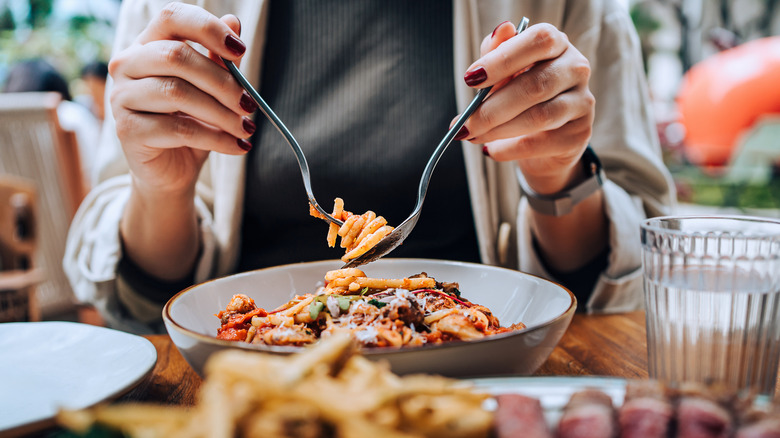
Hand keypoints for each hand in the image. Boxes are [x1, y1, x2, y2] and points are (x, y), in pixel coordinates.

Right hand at [108, 3, 255, 198]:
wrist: (171, 172)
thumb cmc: (191, 124)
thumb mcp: (211, 91)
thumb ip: (220, 60)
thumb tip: (234, 22)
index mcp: (147, 45)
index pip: (172, 17)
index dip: (207, 28)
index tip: (239, 49)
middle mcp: (127, 65)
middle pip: (176, 57)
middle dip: (222, 82)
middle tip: (249, 104)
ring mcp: (121, 97)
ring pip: (177, 93)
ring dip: (221, 113)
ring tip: (246, 128)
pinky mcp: (127, 131)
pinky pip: (178, 128)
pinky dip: (215, 138)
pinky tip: (236, 146)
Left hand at [458, 21, 594, 194]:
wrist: (544, 139)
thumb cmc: (519, 95)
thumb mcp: (504, 73)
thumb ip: (496, 53)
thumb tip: (499, 31)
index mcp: (557, 44)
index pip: (539, 41)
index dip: (503, 59)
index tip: (471, 79)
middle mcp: (576, 69)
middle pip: (536, 85)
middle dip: (492, 108)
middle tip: (465, 123)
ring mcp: (583, 102)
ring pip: (539, 116)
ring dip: (498, 130)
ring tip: (473, 136)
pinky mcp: (579, 135)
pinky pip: (540, 143)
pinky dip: (509, 149)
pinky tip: (491, 150)